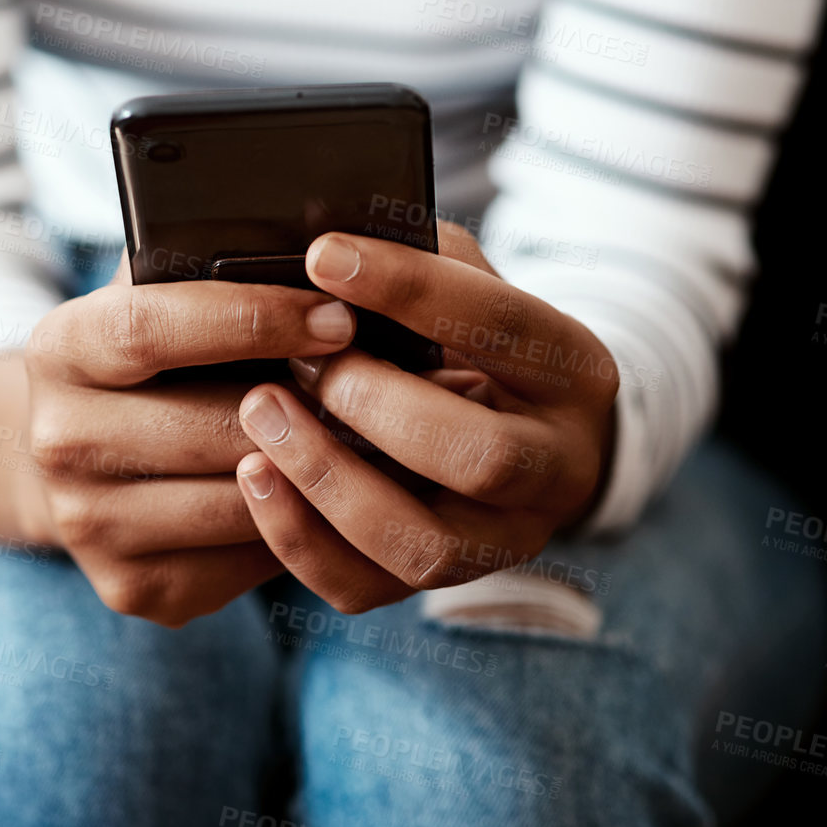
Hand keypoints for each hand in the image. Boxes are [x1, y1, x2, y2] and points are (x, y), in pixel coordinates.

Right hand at [0, 255, 359, 627]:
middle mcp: (56, 441)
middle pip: (208, 427)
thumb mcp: (158, 295)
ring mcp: (87, 523)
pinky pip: (244, 559)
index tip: (338, 316)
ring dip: (320, 472)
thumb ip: (207, 269)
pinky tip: (334, 493)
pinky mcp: (131, 585)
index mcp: (58, 348)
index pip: (149, 328)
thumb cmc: (150, 358)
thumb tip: (316, 240)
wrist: (80, 457)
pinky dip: (301, 526)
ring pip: (239, 501)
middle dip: (310, 406)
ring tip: (381, 436)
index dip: (251, 320)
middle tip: (390, 386)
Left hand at [233, 222, 618, 613]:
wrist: (516, 428)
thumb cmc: (469, 337)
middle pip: (481, 458)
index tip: (324, 254)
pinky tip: (253, 475)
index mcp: (573, 371)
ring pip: (422, 543)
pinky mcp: (438, 583)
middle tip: (303, 362)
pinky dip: (298, 536)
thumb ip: (419, 260)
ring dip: (328, 479)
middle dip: (377, 407)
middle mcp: (557, 468)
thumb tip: (323, 241)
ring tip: (262, 416)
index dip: (410, 290)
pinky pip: (364, 585)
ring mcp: (503, 540)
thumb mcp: (468, 283)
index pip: (500, 327)